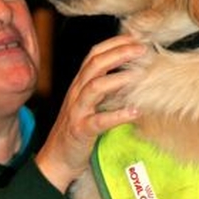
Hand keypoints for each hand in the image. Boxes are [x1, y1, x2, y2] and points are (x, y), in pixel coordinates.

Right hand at [35, 35, 145, 191]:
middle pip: (95, 64)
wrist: (56, 160)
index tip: (136, 38)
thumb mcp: (89, 105)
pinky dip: (118, 115)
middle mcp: (76, 93)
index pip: (94, 55)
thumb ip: (104, 89)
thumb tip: (130, 75)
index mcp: (79, 85)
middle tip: (143, 49)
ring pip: (95, 87)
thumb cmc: (76, 131)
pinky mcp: (81, 131)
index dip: (114, 43)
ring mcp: (77, 112)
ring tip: (140, 75)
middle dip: (119, 53)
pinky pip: (99, 121)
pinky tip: (135, 112)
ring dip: (118, 78)